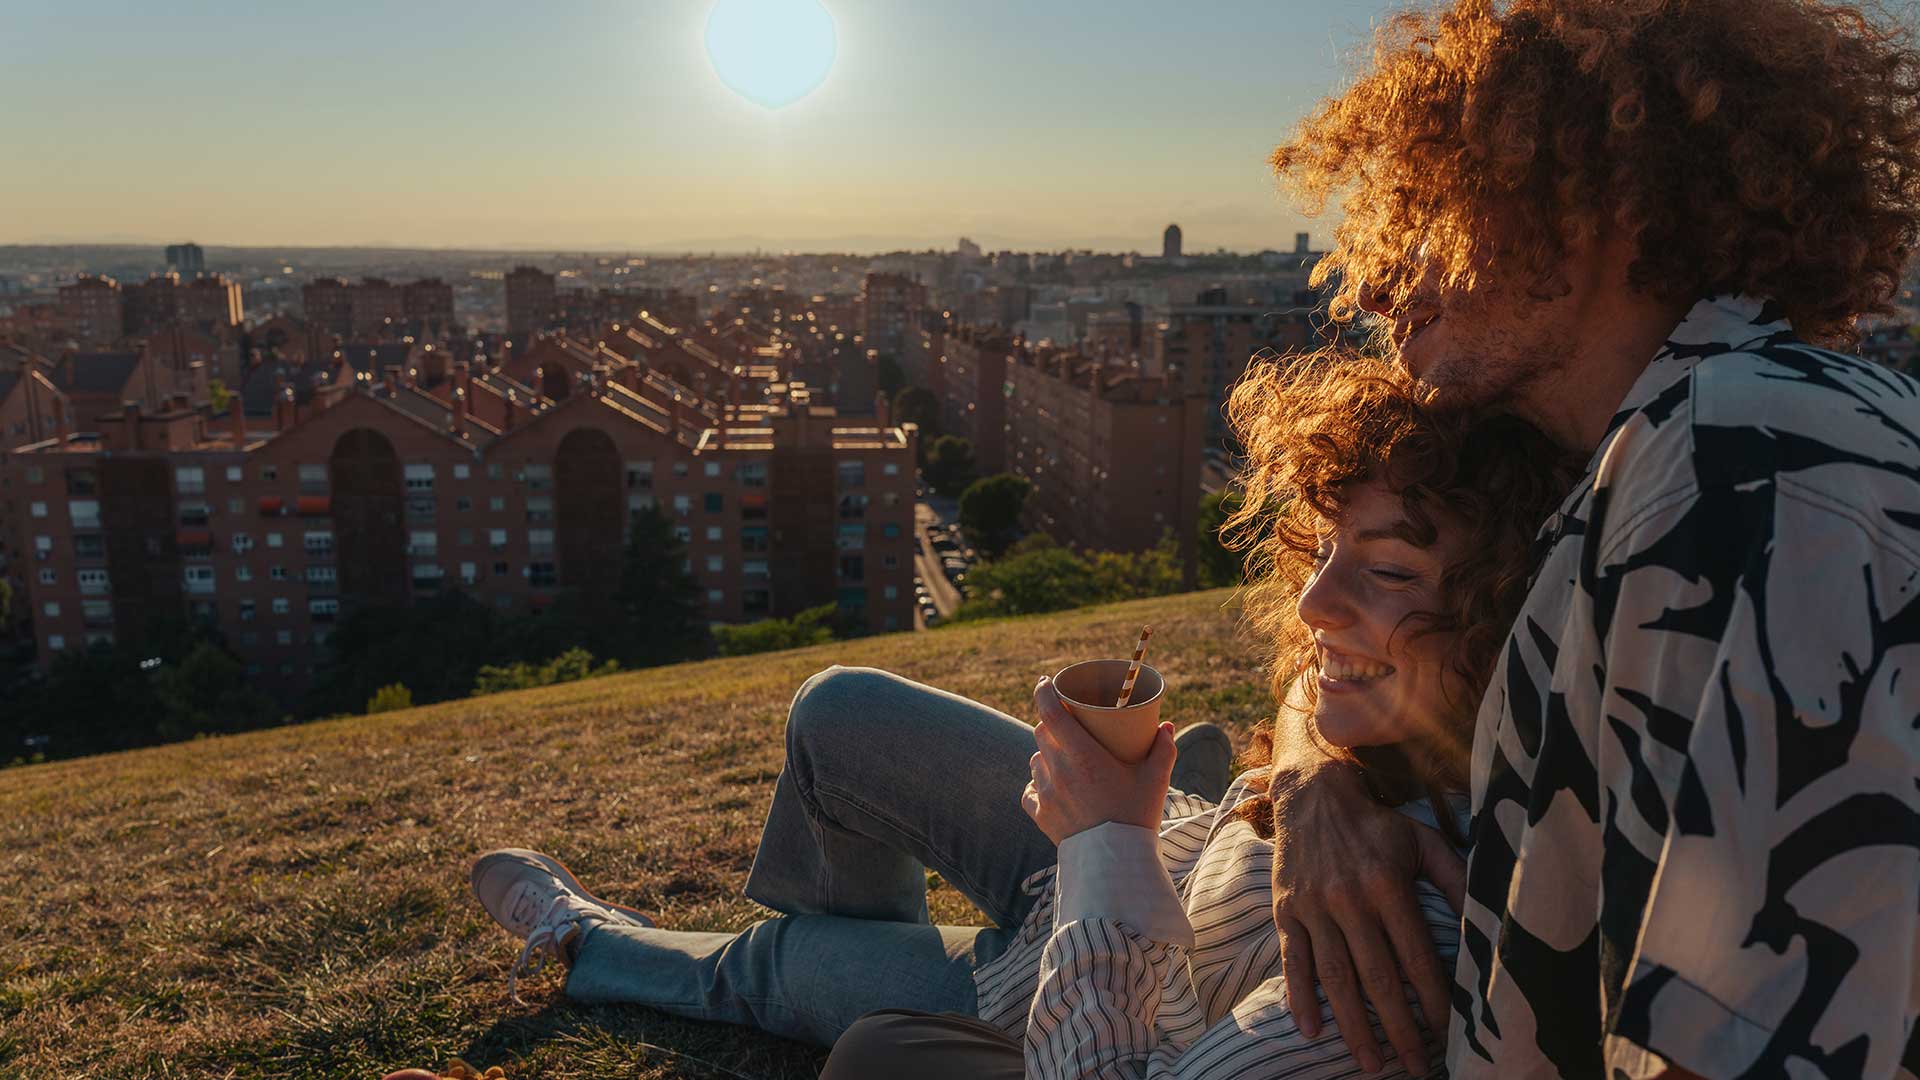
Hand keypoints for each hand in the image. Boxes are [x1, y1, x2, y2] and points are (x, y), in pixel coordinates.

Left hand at [1020, 676, 1175, 844]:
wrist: (1116, 865)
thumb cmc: (1137, 818)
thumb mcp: (1156, 780)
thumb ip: (1163, 750)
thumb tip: (1166, 726)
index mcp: (1083, 756)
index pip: (1052, 713)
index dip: (1044, 693)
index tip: (1045, 682)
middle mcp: (1058, 771)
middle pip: (1042, 733)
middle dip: (1052, 723)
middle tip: (1068, 724)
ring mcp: (1046, 793)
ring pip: (1036, 760)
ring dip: (1047, 754)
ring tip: (1065, 758)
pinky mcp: (1040, 814)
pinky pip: (1030, 790)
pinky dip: (1039, 784)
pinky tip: (1053, 786)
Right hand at [1268, 752, 1465, 1075]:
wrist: (1311, 794)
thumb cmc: (1377, 825)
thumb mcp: (1424, 842)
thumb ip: (1456, 882)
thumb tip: (1485, 924)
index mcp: (1388, 885)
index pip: (1416, 957)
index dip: (1432, 1001)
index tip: (1447, 1035)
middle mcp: (1349, 899)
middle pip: (1377, 978)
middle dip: (1399, 1030)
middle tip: (1417, 1067)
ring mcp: (1314, 907)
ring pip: (1335, 978)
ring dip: (1354, 1026)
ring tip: (1372, 1064)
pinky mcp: (1286, 910)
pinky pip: (1293, 960)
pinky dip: (1299, 997)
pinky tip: (1311, 1031)